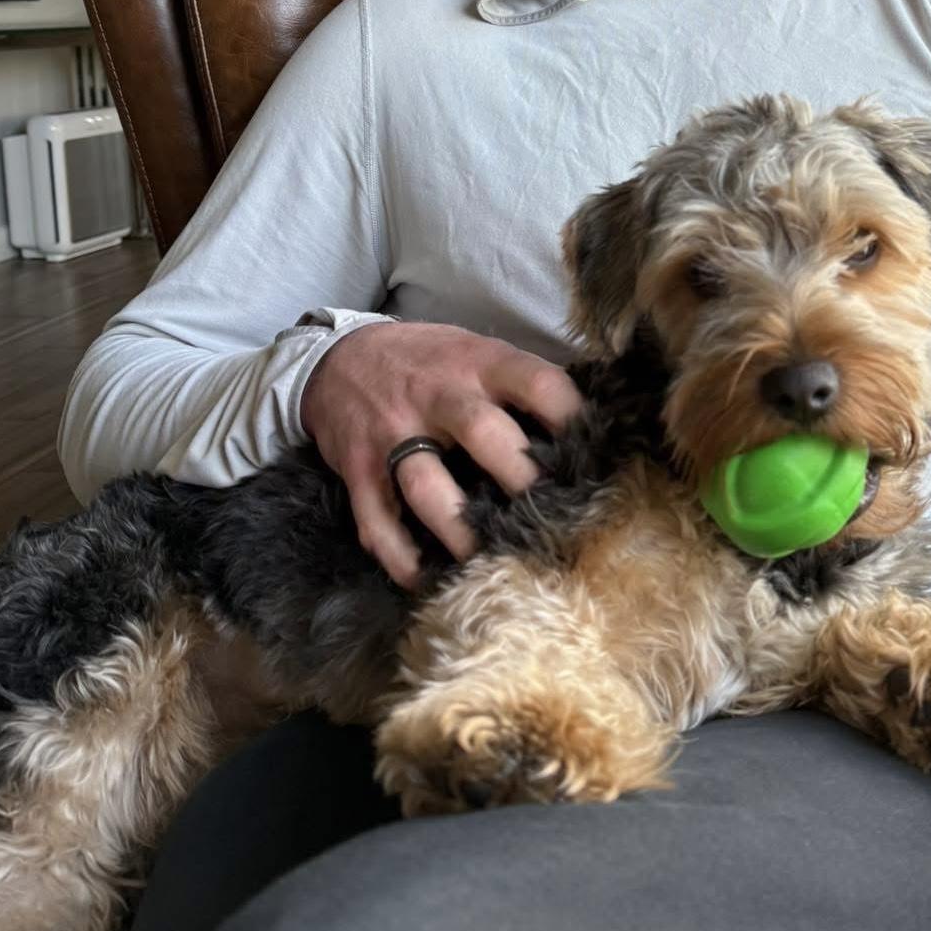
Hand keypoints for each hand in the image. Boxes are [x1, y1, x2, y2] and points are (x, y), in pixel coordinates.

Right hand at [301, 322, 581, 586]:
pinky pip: (377, 521)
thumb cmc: (428, 361)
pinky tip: (425, 580)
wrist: (334, 357)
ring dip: (461, 530)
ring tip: (491, 563)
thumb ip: (519, 384)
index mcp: (478, 363)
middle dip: (522, 479)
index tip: (596, 457)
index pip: (537, 383)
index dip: (572, 418)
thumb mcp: (474, 350)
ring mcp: (393, 435)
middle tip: (553, 518)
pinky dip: (400, 556)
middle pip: (485, 435)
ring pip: (427, 486)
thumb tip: (587, 430)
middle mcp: (437, 396)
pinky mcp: (360, 470)